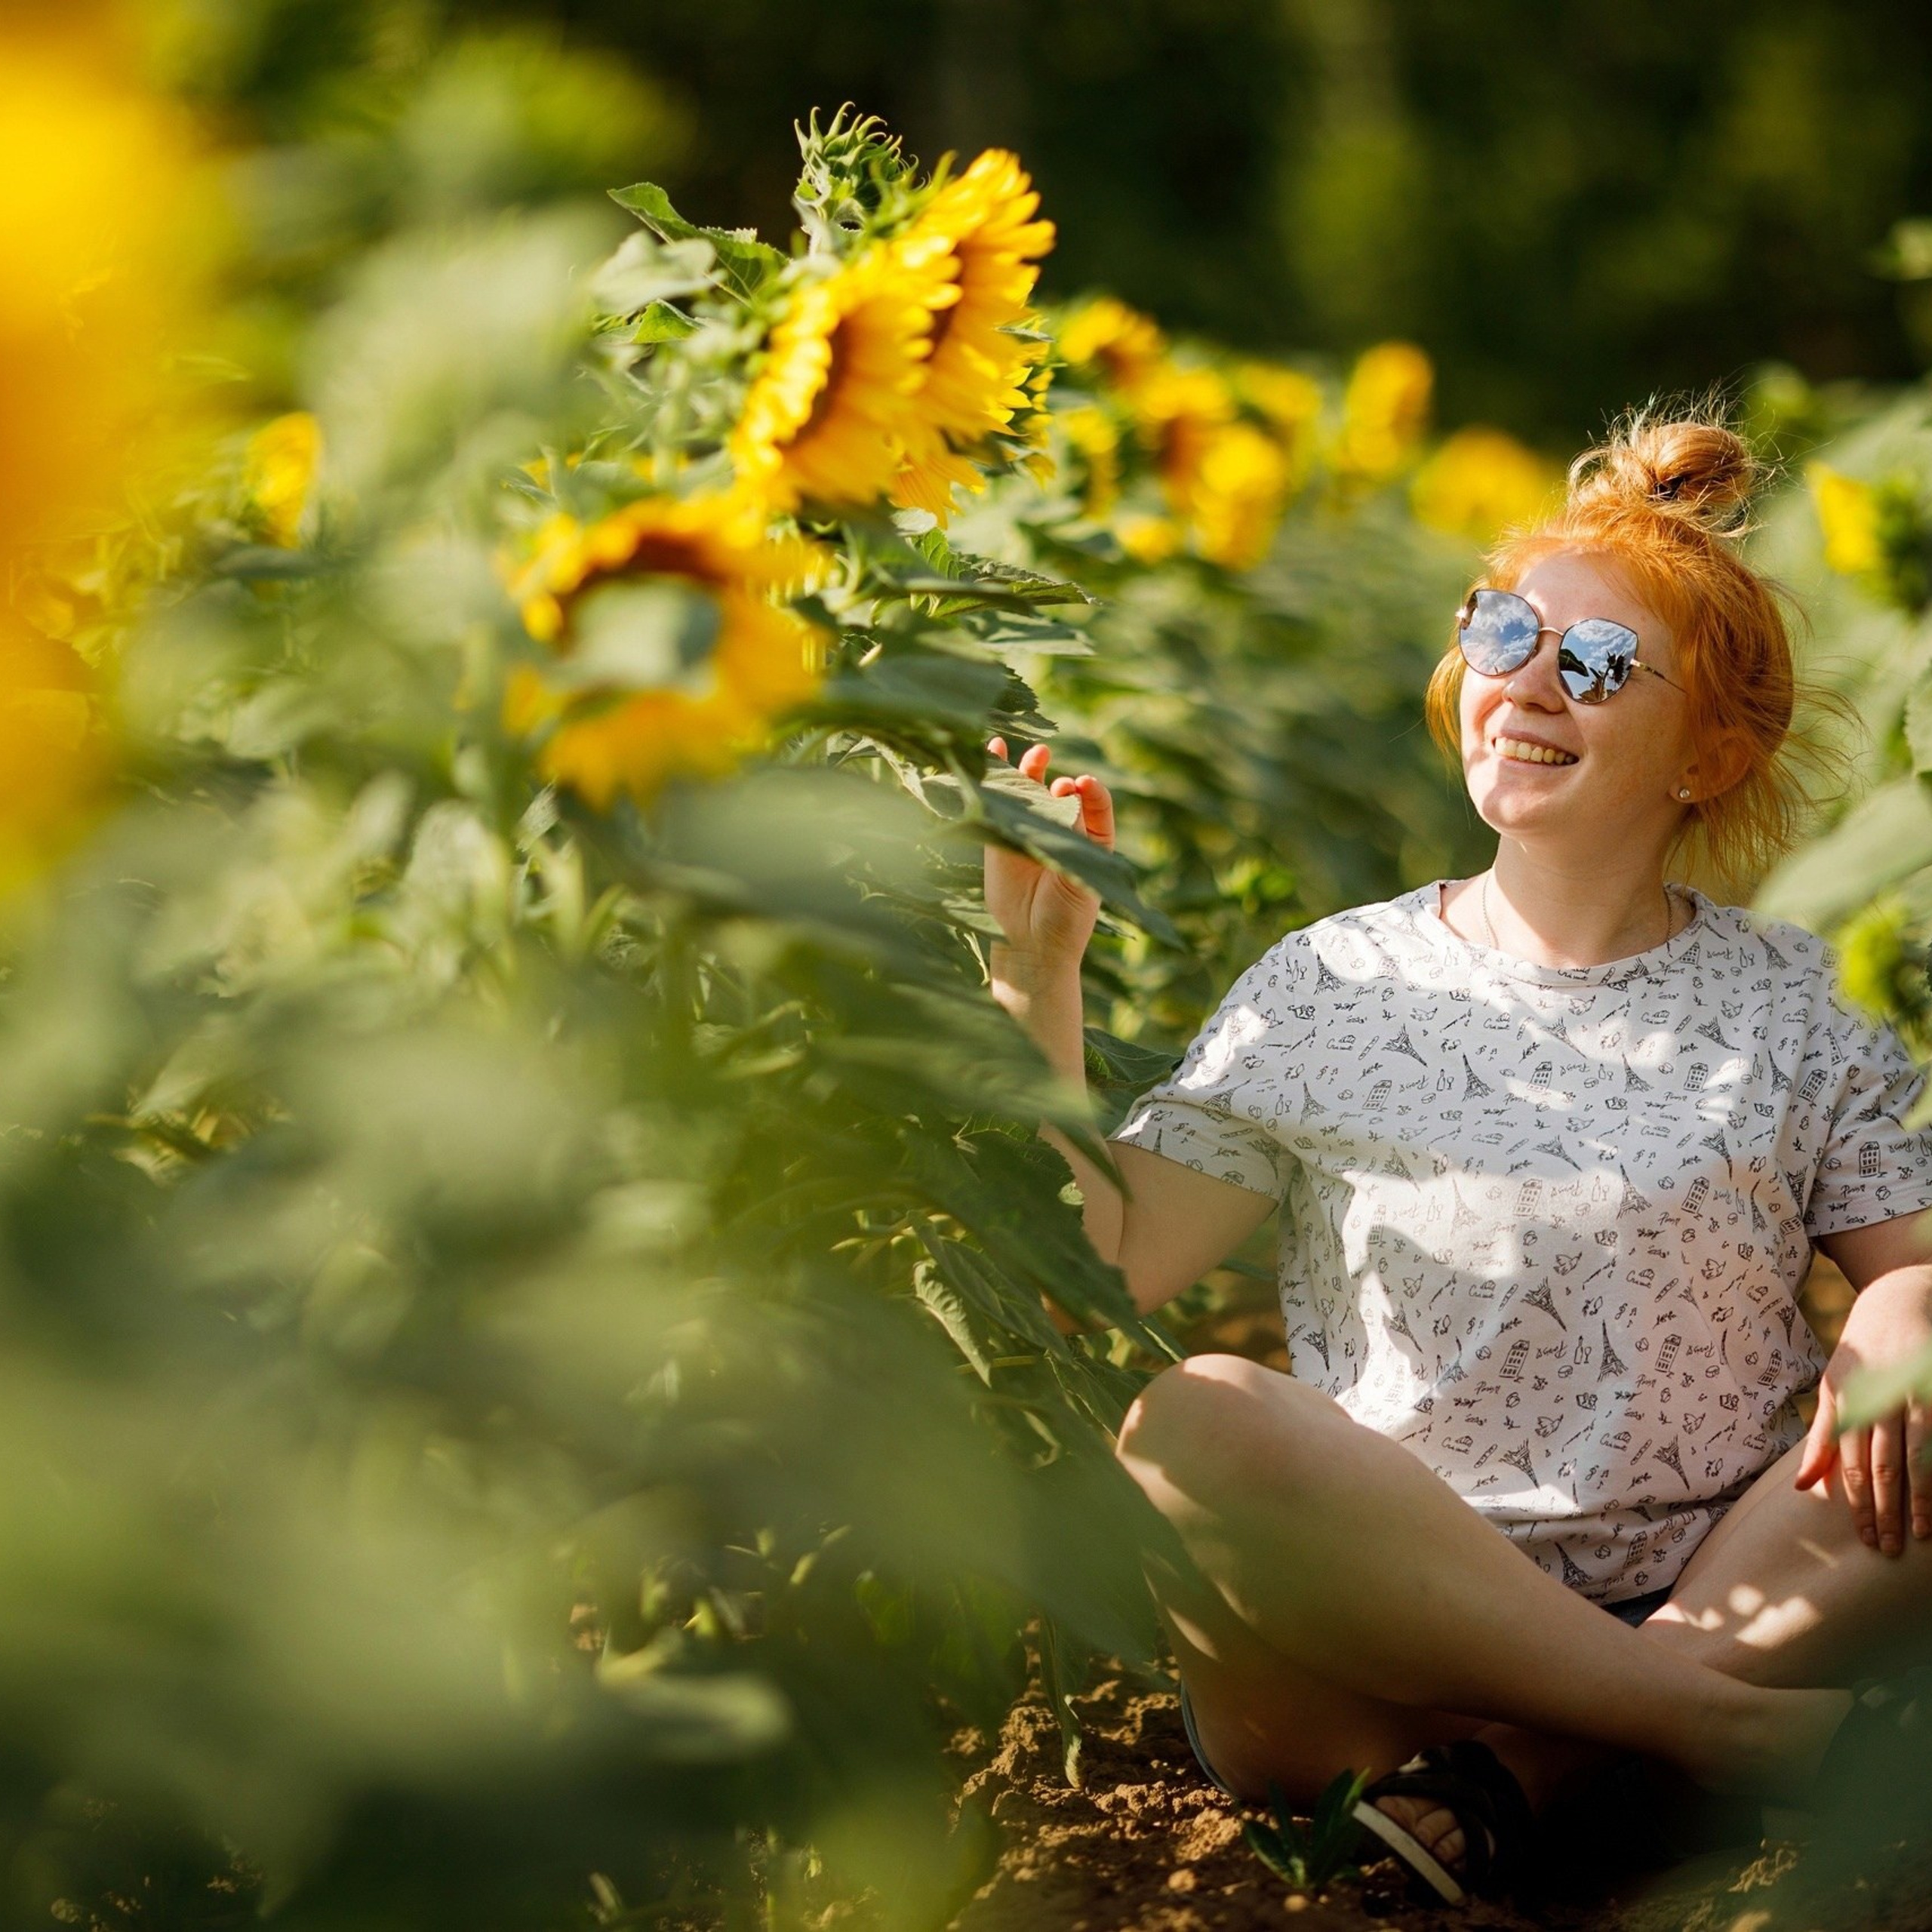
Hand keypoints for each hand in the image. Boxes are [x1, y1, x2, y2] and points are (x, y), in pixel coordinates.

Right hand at [982, 737, 1114, 985]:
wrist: (1032, 948)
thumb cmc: (1065, 919)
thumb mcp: (1079, 877)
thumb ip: (1072, 838)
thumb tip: (1064, 797)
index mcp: (1091, 841)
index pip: (1095, 804)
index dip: (1091, 791)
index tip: (1084, 785)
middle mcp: (1061, 832)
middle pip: (1060, 793)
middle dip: (1060, 782)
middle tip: (1059, 781)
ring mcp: (1029, 833)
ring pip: (1030, 794)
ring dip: (1032, 770)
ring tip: (1038, 753)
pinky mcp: (1000, 838)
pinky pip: (999, 804)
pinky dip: (997, 779)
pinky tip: (995, 750)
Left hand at [1795, 1272, 1931, 1554]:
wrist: (1899, 1300)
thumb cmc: (1862, 1355)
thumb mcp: (1832, 1388)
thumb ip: (1821, 1438)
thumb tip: (1804, 1488)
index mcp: (1850, 1403)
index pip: (1854, 1467)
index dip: (1859, 1507)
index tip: (1866, 1541)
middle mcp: (1882, 1402)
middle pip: (1885, 1469)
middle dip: (1887, 1514)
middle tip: (1890, 1551)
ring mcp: (1916, 1397)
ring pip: (1919, 1459)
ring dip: (1920, 1501)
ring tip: (1921, 1536)